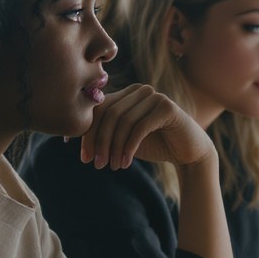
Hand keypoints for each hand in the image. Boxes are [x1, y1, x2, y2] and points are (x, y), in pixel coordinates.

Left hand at [79, 84, 214, 170]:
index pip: (99, 109)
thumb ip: (104, 133)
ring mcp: (154, 96)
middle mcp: (139, 91)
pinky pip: (140, 127)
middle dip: (99, 141)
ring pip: (123, 121)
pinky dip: (129, 147)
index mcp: (127, 94)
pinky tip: (125, 163)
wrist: (188, 152)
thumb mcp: (123, 139)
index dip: (88, 132)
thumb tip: (70, 137)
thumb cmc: (154, 145)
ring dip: (114, 147)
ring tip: (112, 166)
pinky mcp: (167, 107)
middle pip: (108, 113)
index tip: (83, 157)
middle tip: (96, 164)